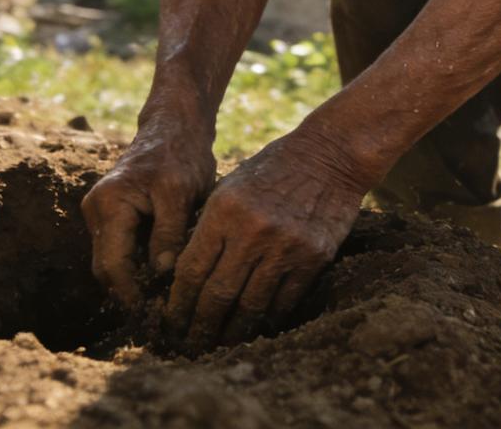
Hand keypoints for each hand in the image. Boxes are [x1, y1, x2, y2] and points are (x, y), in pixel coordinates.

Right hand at [81, 105, 215, 306]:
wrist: (176, 126)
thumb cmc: (181, 154)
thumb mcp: (181, 193)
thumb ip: (169, 233)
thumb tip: (162, 275)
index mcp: (109, 204)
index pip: (113, 264)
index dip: (131, 294)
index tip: (154, 317)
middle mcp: (96, 210)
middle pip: (107, 268)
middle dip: (130, 294)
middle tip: (160, 318)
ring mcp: (101, 212)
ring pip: (112, 262)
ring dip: (132, 282)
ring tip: (162, 304)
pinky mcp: (112, 215)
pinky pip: (119, 250)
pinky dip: (135, 266)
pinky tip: (160, 280)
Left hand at [164, 127, 365, 349]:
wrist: (329, 154)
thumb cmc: (273, 168)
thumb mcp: (231, 186)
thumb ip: (211, 227)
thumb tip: (186, 274)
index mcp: (224, 210)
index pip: (191, 270)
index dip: (178, 304)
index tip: (171, 322)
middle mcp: (252, 231)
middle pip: (217, 296)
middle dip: (199, 326)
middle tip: (190, 346)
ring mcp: (285, 246)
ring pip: (250, 306)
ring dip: (233, 332)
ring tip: (220, 344)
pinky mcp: (313, 257)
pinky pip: (284, 301)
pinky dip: (268, 318)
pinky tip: (258, 326)